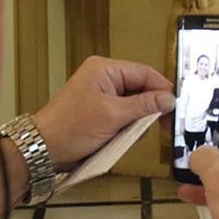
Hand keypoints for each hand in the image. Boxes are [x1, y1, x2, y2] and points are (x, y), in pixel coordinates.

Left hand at [32, 56, 174, 167]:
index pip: (144, 72)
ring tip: (139, 132)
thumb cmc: (68, 128)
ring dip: (139, 118)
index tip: (175, 106)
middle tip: (164, 124)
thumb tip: (168, 99)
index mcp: (104, 69)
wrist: (43, 150)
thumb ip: (144, 105)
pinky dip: (129, 125)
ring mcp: (101, 94)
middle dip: (151, 106)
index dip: (162, 89)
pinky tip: (127, 136)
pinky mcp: (100, 110)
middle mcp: (104, 77)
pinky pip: (124, 114)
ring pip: (134, 103)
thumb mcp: (113, 115)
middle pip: (141, 87)